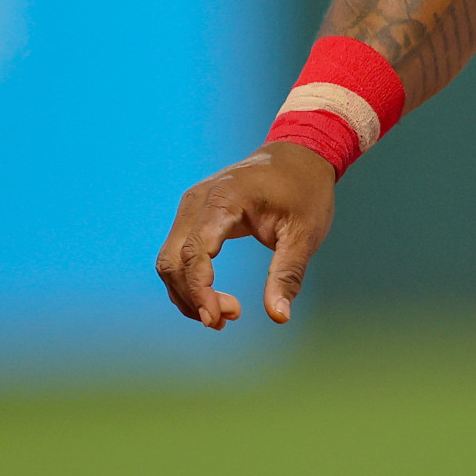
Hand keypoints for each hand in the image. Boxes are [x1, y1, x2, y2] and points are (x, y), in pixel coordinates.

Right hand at [155, 143, 336, 328]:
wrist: (299, 156)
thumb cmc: (305, 191)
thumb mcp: (305, 233)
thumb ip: (288, 274)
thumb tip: (279, 317)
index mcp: (225, 198)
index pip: (195, 250)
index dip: (199, 289)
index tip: (216, 317)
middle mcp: (198, 200)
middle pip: (174, 260)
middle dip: (193, 296)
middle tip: (230, 318)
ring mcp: (191, 206)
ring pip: (170, 260)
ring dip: (188, 293)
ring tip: (226, 315)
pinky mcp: (193, 215)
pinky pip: (178, 254)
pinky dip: (190, 281)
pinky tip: (214, 300)